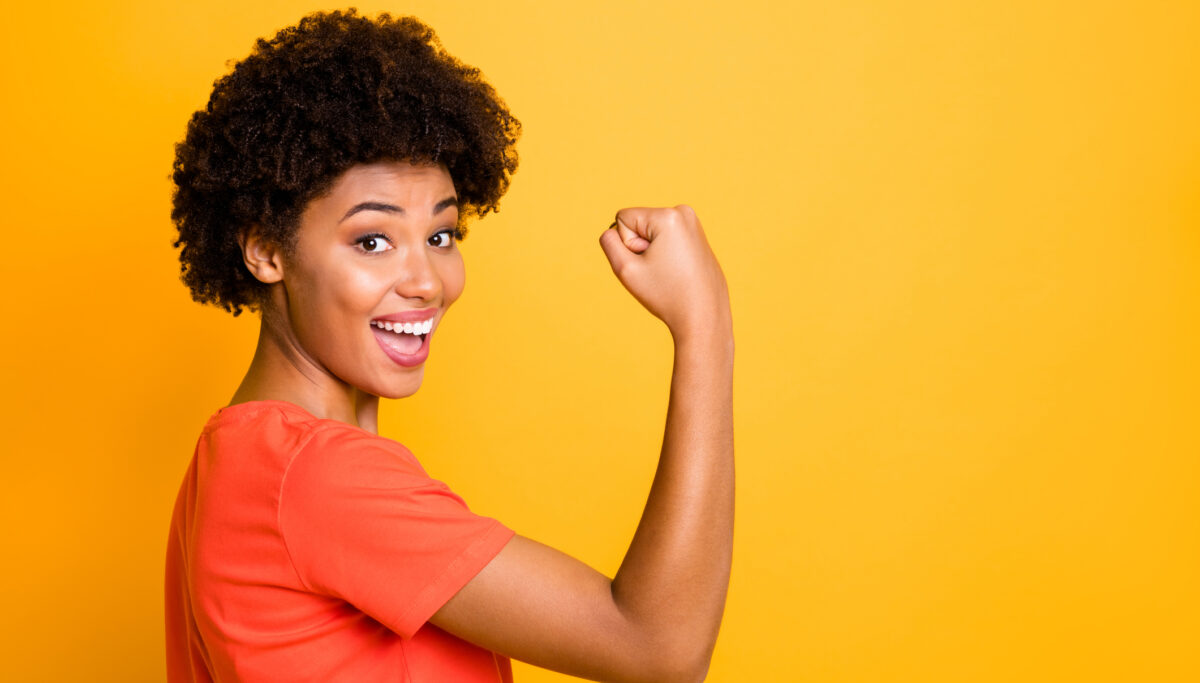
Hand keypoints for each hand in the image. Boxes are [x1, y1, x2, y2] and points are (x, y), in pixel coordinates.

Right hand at [599, 205, 730, 339]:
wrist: (704, 316)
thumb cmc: (667, 295)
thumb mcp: (626, 269)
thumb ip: (609, 243)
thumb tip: (612, 230)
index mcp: (668, 215)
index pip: (623, 219)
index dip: (628, 246)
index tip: (649, 265)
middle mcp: (683, 212)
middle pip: (638, 224)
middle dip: (641, 248)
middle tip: (660, 271)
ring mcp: (694, 224)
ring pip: (651, 233)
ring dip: (652, 252)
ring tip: (670, 272)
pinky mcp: (698, 236)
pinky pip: (666, 239)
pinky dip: (666, 255)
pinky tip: (679, 272)